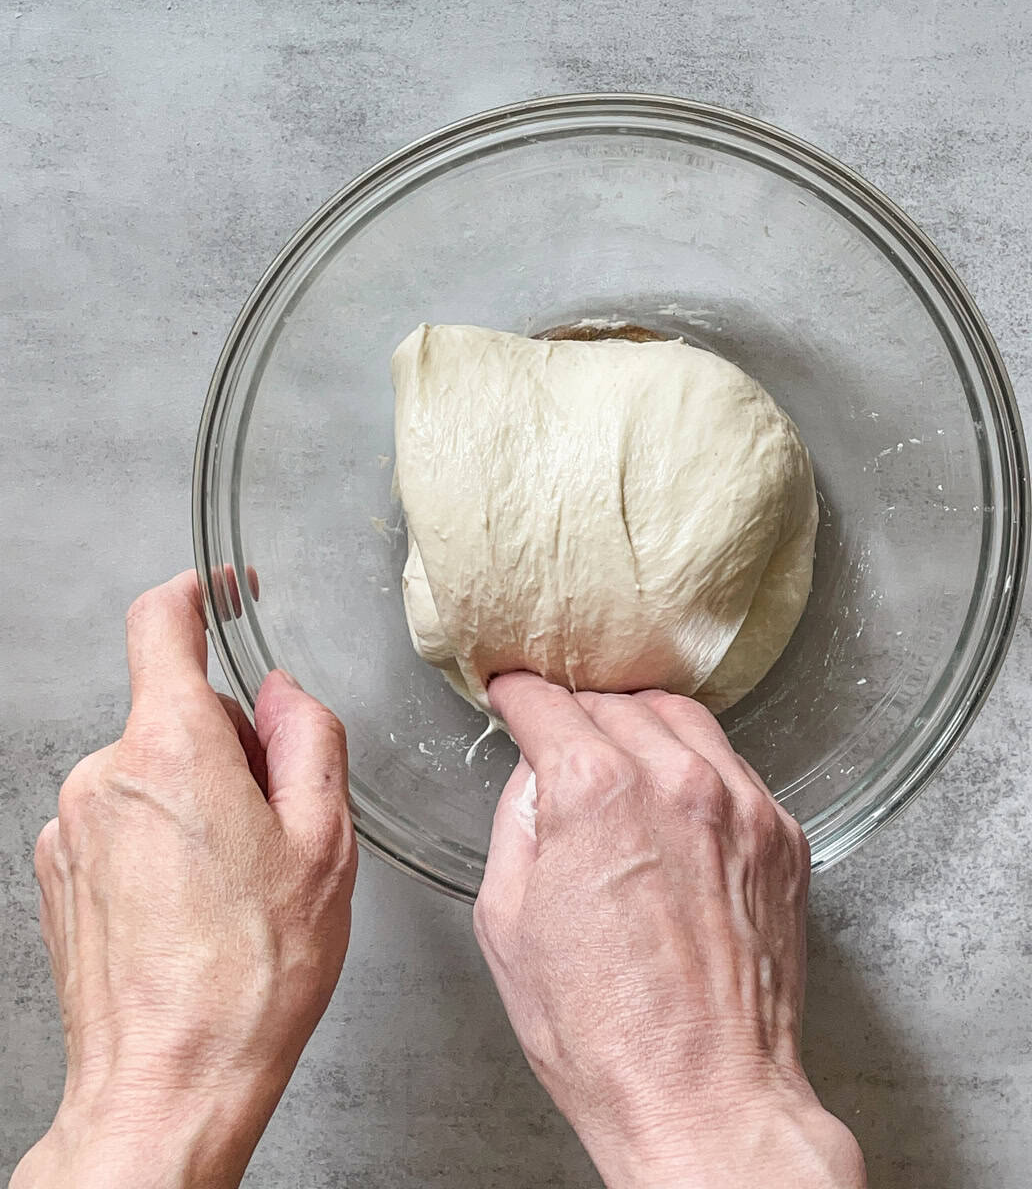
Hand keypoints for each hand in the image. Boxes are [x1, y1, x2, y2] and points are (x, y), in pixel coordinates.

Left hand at [11, 573, 356, 1188]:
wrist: (165, 1090)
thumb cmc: (249, 980)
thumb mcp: (325, 844)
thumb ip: (310, 740)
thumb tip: (283, 695)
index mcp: (172, 752)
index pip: (161, 623)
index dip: (198, 592)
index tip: (225, 589)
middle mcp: (105, 776)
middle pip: (174, 711)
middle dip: (230, 744)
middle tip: (275, 825)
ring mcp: (71, 828)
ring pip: (150, 770)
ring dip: (196, 798)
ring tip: (234, 885)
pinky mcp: (58, 873)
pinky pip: (121, 820)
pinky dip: (159, 839)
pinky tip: (193, 908)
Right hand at [475, 675, 865, 1188]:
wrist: (706, 1100)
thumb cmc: (605, 1035)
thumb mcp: (507, 923)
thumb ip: (517, 822)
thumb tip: (535, 775)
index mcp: (595, 791)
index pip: (548, 704)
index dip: (519, 696)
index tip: (512, 696)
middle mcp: (675, 779)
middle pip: (615, 702)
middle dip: (579, 715)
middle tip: (561, 740)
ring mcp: (740, 804)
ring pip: (682, 719)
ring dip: (642, 727)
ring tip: (621, 762)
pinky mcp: (782, 836)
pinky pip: (733, 768)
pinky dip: (698, 770)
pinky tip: (677, 808)